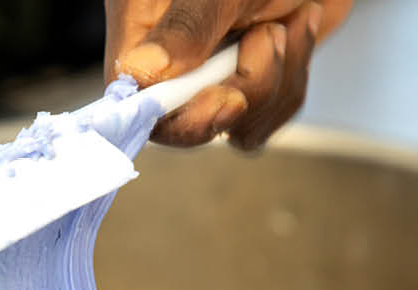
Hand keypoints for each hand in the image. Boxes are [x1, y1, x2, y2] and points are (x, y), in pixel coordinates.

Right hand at [105, 0, 353, 148]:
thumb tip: (140, 75)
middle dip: (244, 90)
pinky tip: (298, 26)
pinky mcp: (251, 80)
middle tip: (267, 36)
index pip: (136, 100)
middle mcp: (172, 60)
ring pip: (235, 125)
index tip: (225, 96)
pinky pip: (267, 116)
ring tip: (286, 20)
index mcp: (141, 31)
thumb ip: (185, 27)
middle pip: (187, 122)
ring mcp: (213, 72)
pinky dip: (294, 78)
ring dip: (278, 78)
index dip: (177, 117)